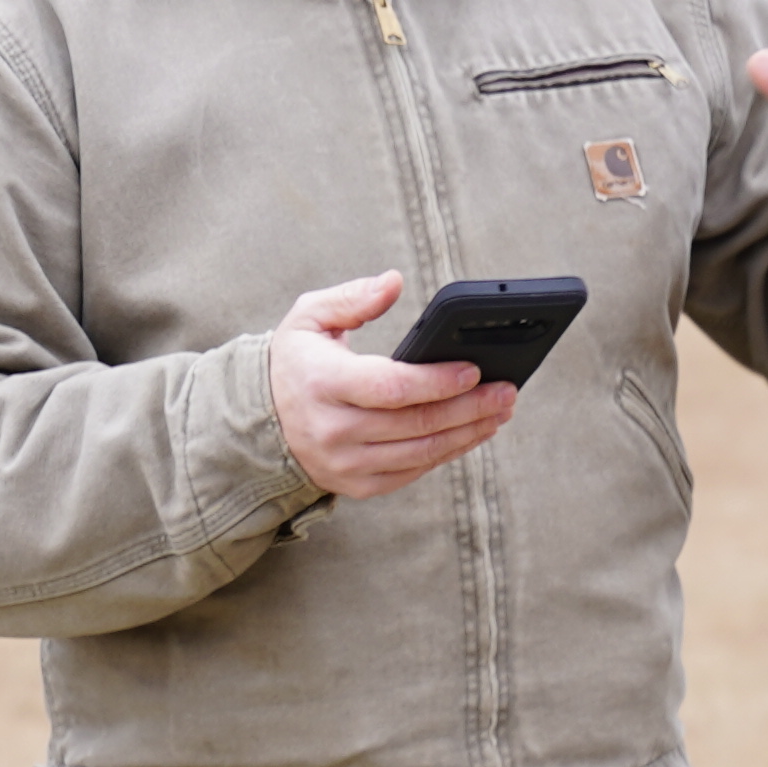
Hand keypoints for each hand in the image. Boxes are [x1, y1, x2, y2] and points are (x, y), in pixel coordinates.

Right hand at [268, 273, 519, 499]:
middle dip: (469, 407)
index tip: (474, 370)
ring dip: (468, 434)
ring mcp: (344, 463)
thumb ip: (352, 298)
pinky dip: (446, 453)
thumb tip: (393, 282)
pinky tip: (471, 433)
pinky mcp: (355, 485)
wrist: (261, 420)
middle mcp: (332, 429)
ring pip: (420, 453)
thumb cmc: (295, 361)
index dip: (438, 381)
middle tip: (506, 392)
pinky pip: (412, 472)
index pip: (391, 387)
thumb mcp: (309, 317)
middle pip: (415, 423)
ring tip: (499, 413)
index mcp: (321, 383)